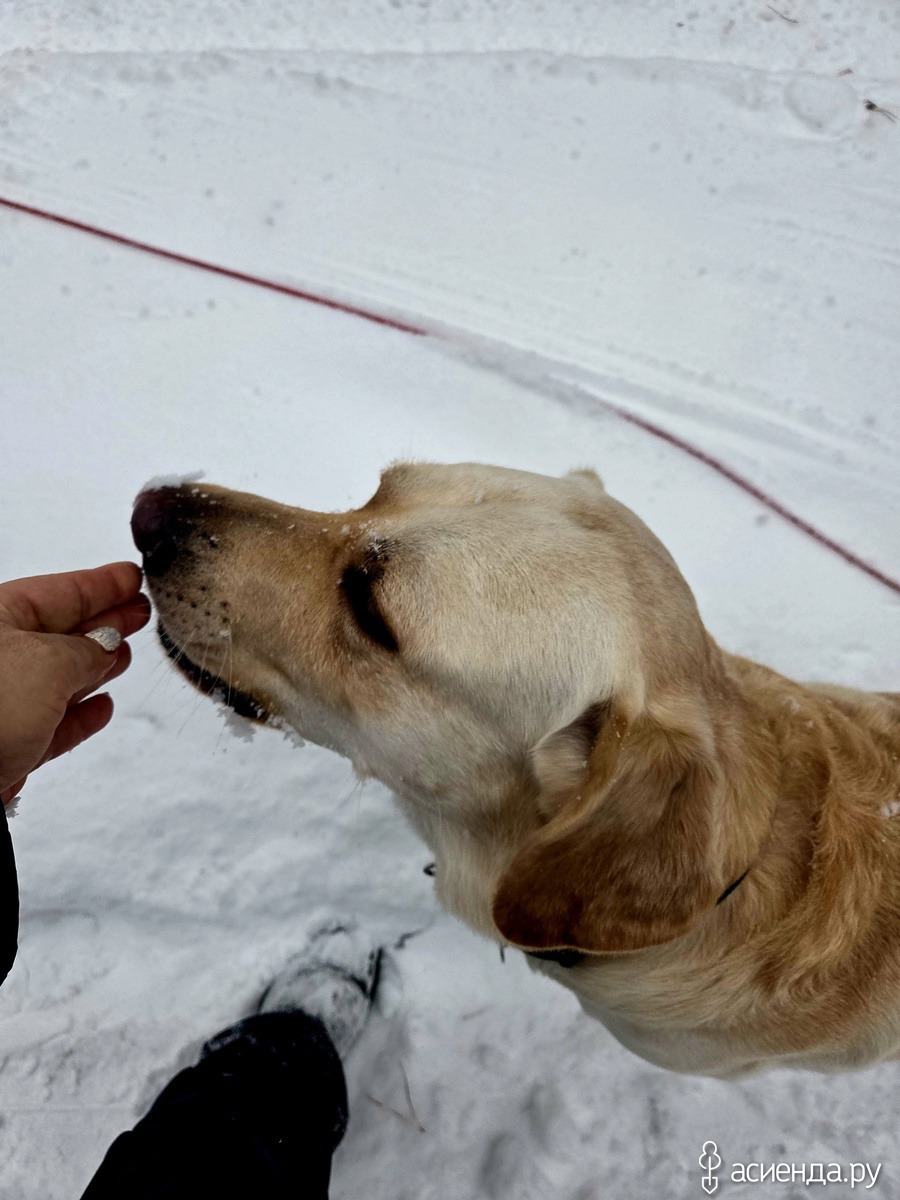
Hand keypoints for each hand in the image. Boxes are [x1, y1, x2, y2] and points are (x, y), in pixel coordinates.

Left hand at [0, 563, 150, 806]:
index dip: (103, 584)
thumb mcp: (49, 662)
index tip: (133, 578)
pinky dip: (83, 713)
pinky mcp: (11, 744)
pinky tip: (102, 706)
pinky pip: (55, 722)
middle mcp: (0, 656)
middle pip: (63, 631)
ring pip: (60, 677)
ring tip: (125, 655)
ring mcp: (4, 701)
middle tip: (140, 610)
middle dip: (105, 621)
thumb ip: (87, 650)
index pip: (62, 591)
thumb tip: (106, 647)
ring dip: (97, 666)